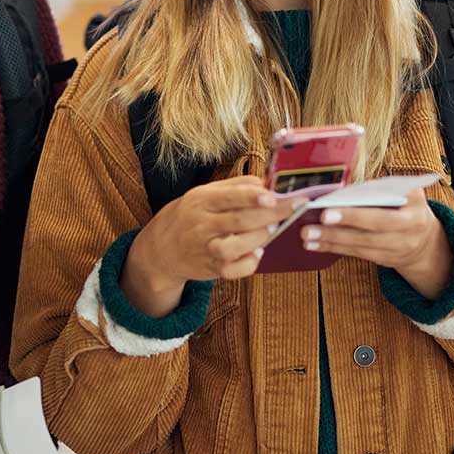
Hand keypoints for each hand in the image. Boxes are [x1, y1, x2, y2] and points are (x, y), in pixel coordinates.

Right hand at [123, 176, 304, 317]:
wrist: (162, 248)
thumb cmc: (192, 215)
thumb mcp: (206, 193)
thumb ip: (237, 187)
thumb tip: (269, 183)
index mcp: (201, 200)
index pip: (229, 196)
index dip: (253, 196)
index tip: (275, 196)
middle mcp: (201, 224)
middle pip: (239, 220)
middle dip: (271, 215)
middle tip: (292, 209)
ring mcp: (205, 248)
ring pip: (234, 247)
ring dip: (259, 238)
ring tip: (270, 231)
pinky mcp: (210, 269)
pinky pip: (233, 270)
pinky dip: (250, 263)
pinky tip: (256, 253)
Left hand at [298, 186, 452, 297]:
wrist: (424, 242)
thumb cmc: (408, 207)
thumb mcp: (408, 193)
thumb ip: (383, 187)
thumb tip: (347, 184)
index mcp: (415, 210)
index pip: (386, 210)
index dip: (358, 212)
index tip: (333, 205)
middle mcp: (408, 231)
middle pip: (373, 229)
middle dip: (344, 224)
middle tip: (319, 218)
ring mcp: (396, 249)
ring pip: (361, 244)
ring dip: (331, 239)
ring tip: (307, 233)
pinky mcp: (383, 260)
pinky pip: (356, 254)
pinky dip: (333, 248)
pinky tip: (314, 244)